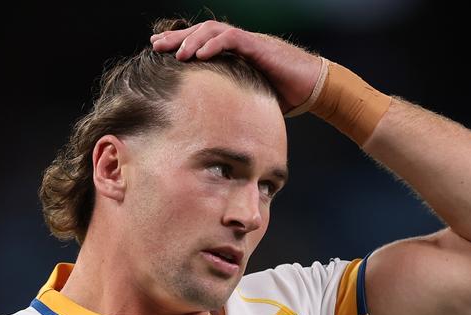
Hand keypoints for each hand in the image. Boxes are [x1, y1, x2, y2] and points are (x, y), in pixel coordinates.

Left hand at [150, 21, 323, 112]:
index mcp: (233, 55)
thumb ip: (230, 105)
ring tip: (176, 53)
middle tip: (155, 46)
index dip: (179, 45)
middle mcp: (239, 44)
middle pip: (201, 32)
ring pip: (213, 30)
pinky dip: (214, 44)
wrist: (314, 88)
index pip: (201, 43)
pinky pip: (232, 38)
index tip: (158, 53)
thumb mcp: (248, 102)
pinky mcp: (259, 46)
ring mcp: (249, 42)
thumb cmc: (284, 98)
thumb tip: (209, 128)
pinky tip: (199, 55)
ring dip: (192, 40)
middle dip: (177, 38)